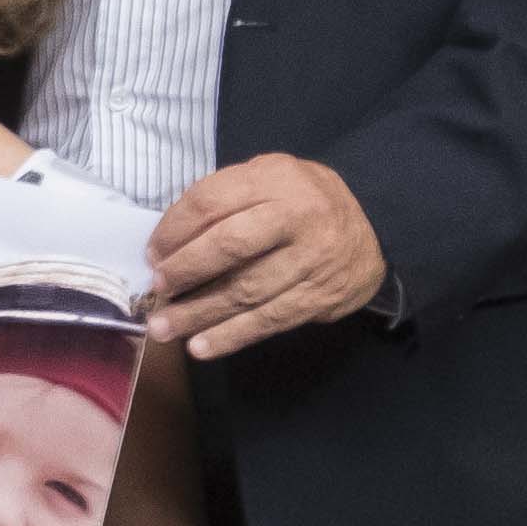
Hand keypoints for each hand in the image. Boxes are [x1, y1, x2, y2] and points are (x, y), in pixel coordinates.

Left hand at [147, 153, 386, 358]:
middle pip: (229, 245)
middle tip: (157, 289)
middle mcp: (296, 215)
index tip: (152, 254)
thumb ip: (225, 199)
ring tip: (164, 328)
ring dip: (199, 313)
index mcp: (275, 178)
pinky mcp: (319, 295)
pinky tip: (200, 347)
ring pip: (246, 290)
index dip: (174, 230)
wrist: (373, 225)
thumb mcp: (269, 179)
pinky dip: (231, 336)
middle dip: (185, 271)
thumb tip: (169, 242)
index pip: (212, 202)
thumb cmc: (301, 202)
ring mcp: (312, 258)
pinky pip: (269, 320)